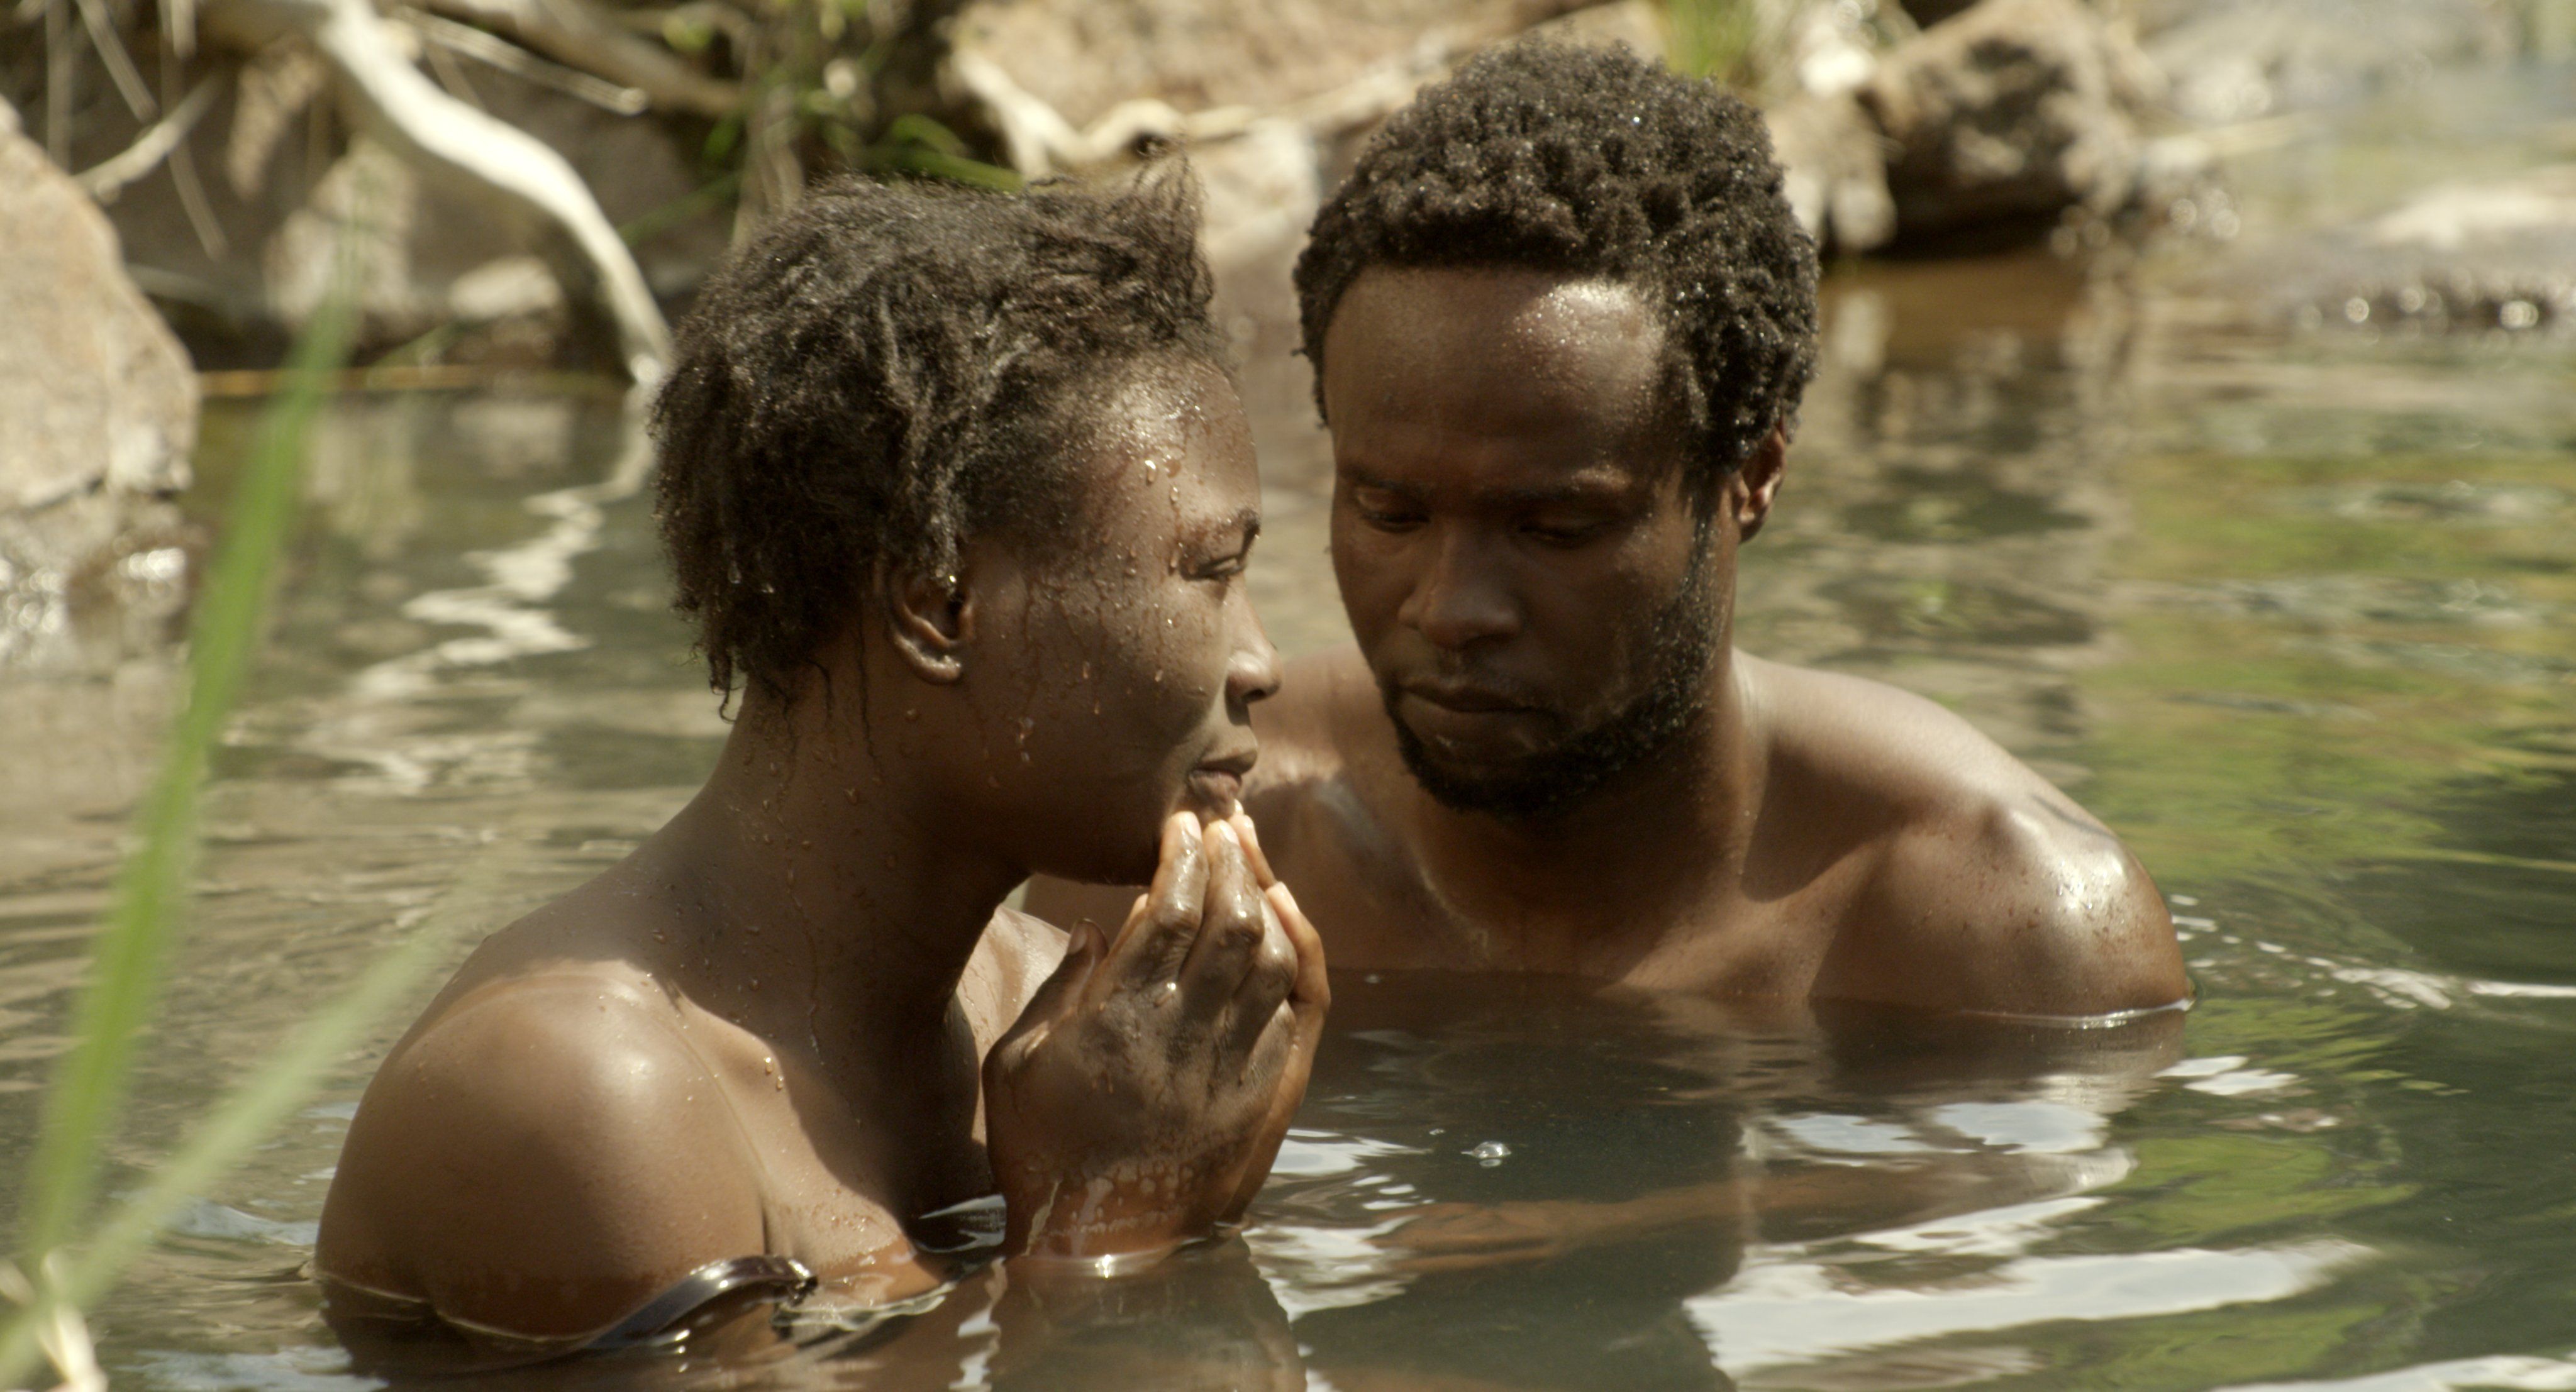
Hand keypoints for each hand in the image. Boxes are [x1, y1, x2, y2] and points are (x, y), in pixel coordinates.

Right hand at [983, 811, 1328, 1258]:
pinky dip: (1297, 958)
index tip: (1182, 821)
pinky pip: (1295, 1012)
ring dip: (1268, 901)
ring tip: (1254, 861)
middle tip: (1225, 823)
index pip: (1169, 911)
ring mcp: (1229, 1068)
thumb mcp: (1015, 1068)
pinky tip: (1286, 925)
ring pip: (1270, 960)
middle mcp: (1181, 1036)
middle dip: (1230, 862)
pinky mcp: (1262, 1097)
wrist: (1102, 1249)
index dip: (1183, 856)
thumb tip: (1100, 925)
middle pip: (1228, 923)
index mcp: (1115, 1021)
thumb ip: (1057, 990)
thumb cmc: (1043, 1154)